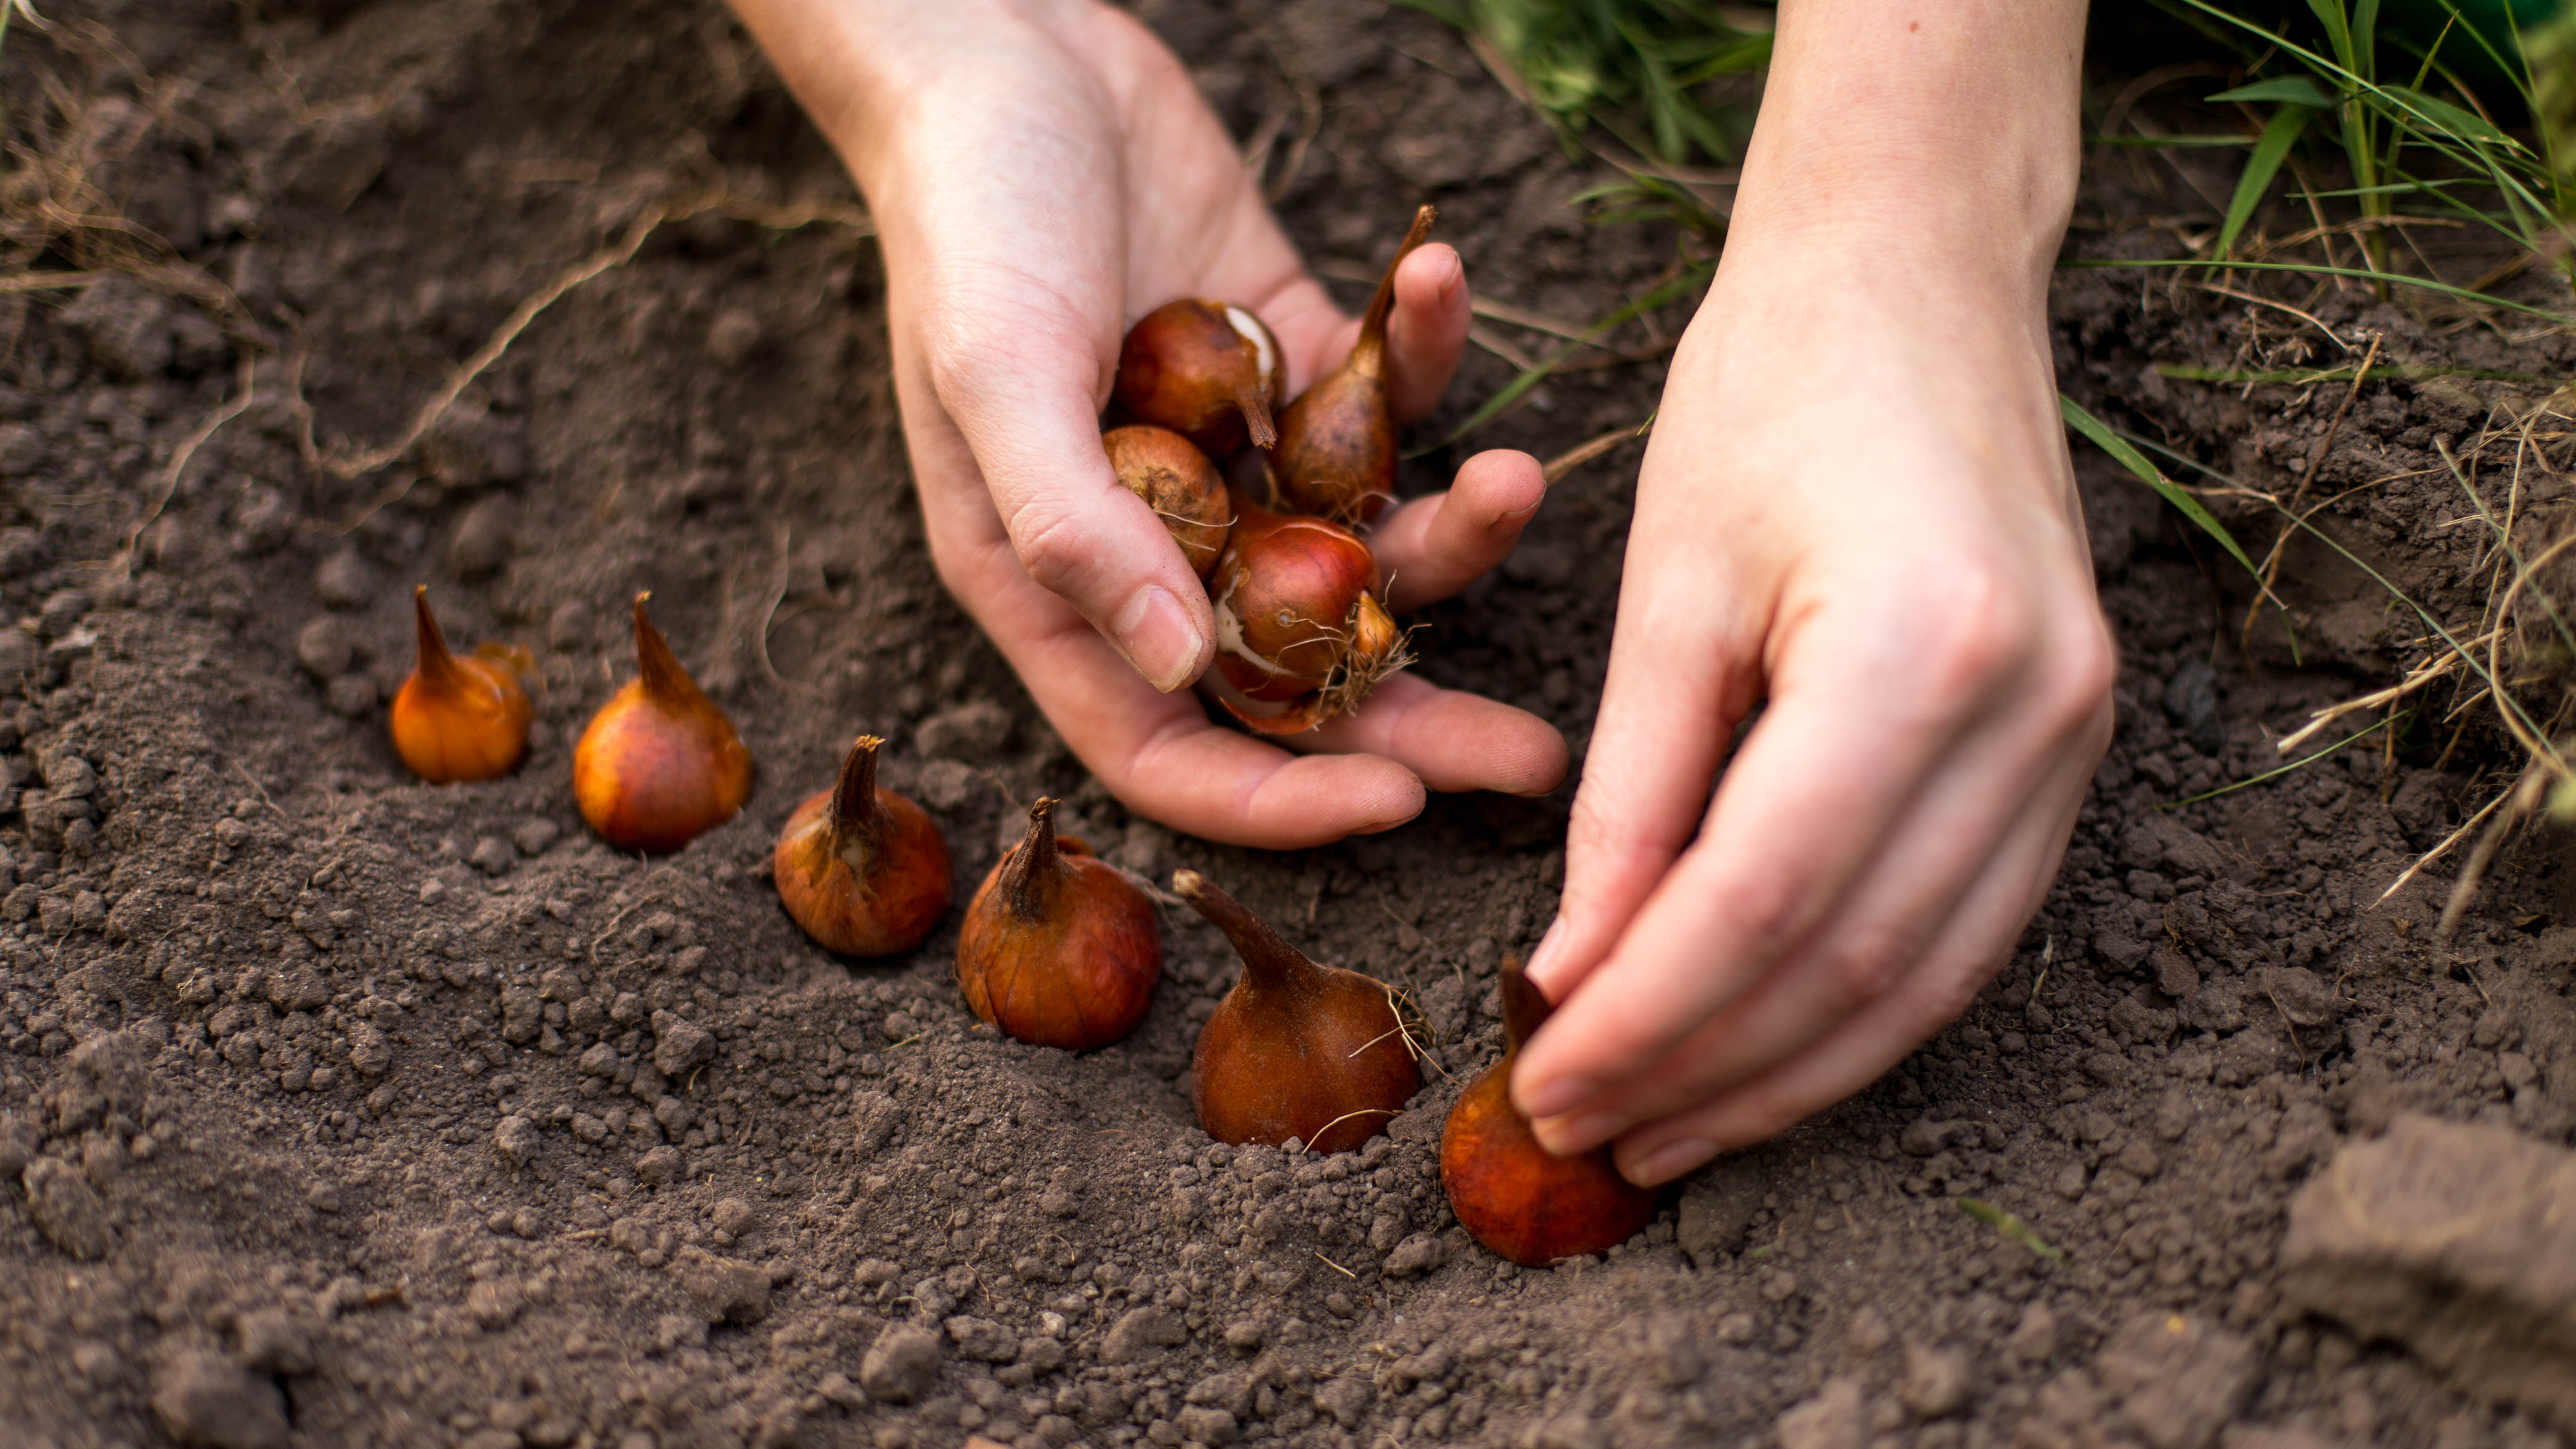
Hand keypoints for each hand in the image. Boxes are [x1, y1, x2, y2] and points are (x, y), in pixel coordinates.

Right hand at [727, 0, 1565, 846]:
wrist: (1007, 47)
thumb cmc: (968, 215)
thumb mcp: (993, 372)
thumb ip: (1072, 526)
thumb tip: (1170, 666)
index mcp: (1060, 580)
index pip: (1171, 743)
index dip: (1278, 796)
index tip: (1400, 803)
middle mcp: (1154, 539)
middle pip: (1295, 674)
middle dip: (1416, 719)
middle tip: (1537, 759)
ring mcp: (1233, 452)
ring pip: (1364, 545)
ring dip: (1454, 531)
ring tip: (1518, 480)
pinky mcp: (1291, 358)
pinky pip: (1381, 396)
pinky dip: (1419, 351)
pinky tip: (1434, 275)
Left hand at [1509, 0, 2107, 1184]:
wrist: (1914, 279)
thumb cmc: (1768, 394)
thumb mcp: (1668, 592)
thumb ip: (1631, 800)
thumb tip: (1575, 980)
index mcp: (1921, 651)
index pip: (1760, 904)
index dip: (1645, 1018)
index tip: (1544, 1082)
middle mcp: (2032, 713)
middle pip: (1850, 966)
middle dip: (1706, 1072)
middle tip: (1583, 1134)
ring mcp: (2076, 740)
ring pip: (1923, 978)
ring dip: (1786, 1073)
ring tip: (1662, 1132)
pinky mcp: (2073, 751)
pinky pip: (1966, 931)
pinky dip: (1858, 1009)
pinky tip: (1763, 1053)